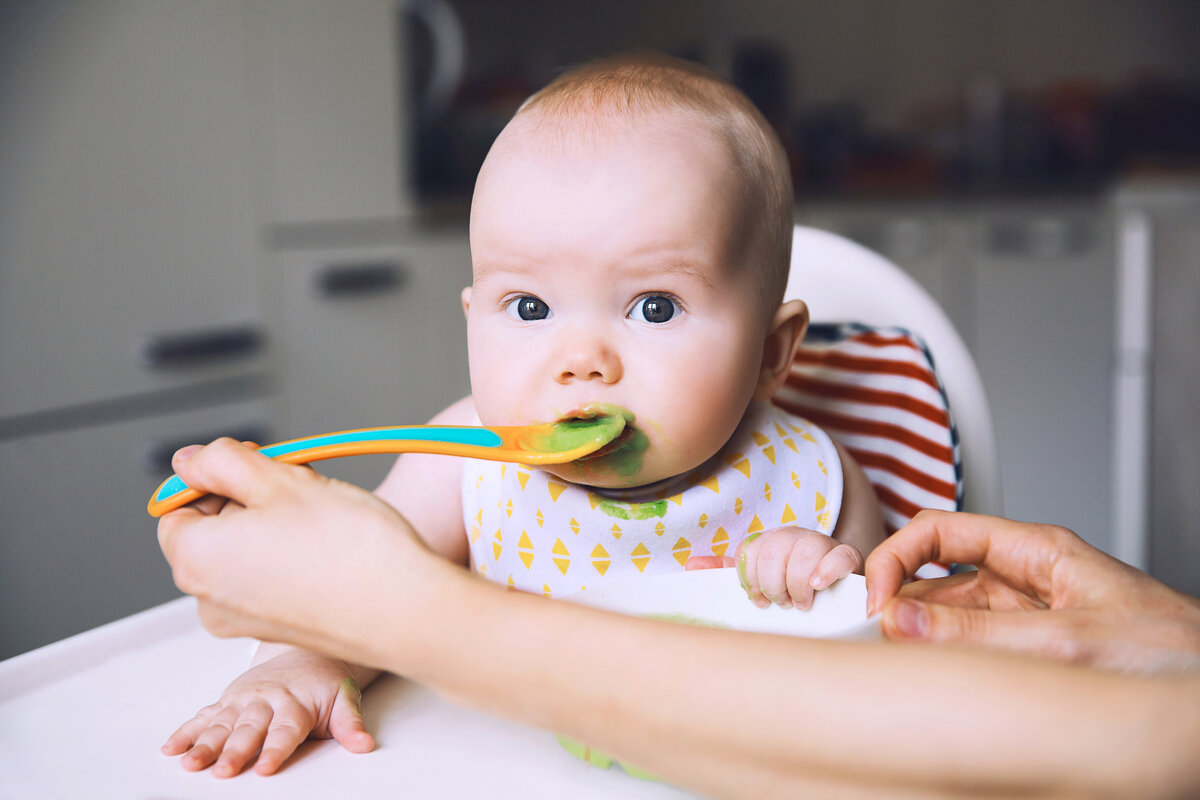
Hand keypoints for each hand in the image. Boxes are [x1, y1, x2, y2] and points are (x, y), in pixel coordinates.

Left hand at [156, 438, 451, 667]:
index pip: (175, 507)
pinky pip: (267, 582)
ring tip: (319, 513)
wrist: (404, 610)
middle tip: (296, 482)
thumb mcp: (279, 479)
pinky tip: (328, 545)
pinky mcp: (279, 630)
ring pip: (242, 555)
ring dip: (272, 526)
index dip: (213, 477)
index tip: (253, 464)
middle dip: (247, 500)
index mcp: (194, 560)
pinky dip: (288, 558)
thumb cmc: (348, 548)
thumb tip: (189, 461)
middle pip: (211, 531)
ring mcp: (244, 622)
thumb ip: (222, 462)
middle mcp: (208, 600)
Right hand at [162, 649, 373, 776]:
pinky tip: (171, 749)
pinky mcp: (227, 701)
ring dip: (204, 744)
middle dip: (234, 751)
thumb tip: (365, 744)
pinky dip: (186, 732)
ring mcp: (243, 700)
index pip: (285, 731)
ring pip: (221, 724)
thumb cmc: (326, 684)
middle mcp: (266, 701)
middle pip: (248, 729)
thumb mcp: (345, 700)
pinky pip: (203, 716)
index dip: (275, 750)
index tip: (264, 769)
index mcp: (295, 704)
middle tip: (222, 772)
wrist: (306, 653)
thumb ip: (350, 724)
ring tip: (189, 764)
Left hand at [688, 527, 862, 609]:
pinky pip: (840, 555)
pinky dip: (827, 570)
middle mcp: (793, 536)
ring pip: (805, 550)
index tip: (758, 600)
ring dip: (798, 582)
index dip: (750, 579)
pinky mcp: (847, 556)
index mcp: (768, 541)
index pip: (750, 551)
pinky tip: (818, 586)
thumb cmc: (787, 589)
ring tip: (801, 602)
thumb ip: (725, 572)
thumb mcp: (756, 581)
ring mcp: (821, 544)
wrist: (831, 597)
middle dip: (773, 583)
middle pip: (774, 549)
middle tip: (781, 603)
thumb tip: (690, 565)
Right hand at [865, 510, 1199, 673]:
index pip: (940, 532)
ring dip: (923, 635)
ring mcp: (1030, 620)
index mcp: (1036, 551)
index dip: (897, 557)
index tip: (875, 597)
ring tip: (899, 658)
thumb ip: (980, 632)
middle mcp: (1027, 581)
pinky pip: (975, 651)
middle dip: (902, 602)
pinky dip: (947, 662)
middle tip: (874, 636)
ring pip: (952, 618)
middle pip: (938, 578)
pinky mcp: (1035, 656)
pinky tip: (936, 675)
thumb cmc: (1174, 653)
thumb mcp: (1068, 641)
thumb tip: (905, 620)